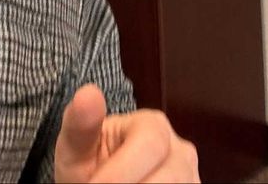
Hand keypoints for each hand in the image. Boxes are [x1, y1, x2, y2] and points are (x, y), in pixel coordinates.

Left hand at [54, 83, 198, 182]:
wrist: (101, 181)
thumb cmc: (89, 163)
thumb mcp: (76, 147)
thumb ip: (81, 125)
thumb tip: (87, 93)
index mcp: (154, 126)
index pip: (149, 146)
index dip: (120, 173)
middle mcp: (181, 151)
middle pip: (169, 178)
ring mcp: (191, 177)